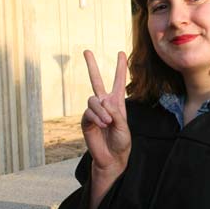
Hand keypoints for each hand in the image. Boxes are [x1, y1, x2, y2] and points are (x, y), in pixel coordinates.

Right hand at [82, 50, 129, 208]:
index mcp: (117, 103)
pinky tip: (102, 125)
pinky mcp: (86, 120)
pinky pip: (88, 113)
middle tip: (86, 51)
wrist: (112, 158)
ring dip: (101, 110)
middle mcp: (104, 104)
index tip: (120, 53)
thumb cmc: (122, 142)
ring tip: (108, 122)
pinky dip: (96, 118)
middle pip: (96, 81)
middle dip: (92, 65)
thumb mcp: (124, 126)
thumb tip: (102, 103)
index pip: (118, 82)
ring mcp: (94, 111)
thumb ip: (115, 113)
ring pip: (93, 100)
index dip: (120, 68)